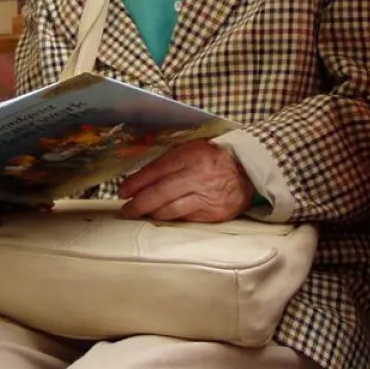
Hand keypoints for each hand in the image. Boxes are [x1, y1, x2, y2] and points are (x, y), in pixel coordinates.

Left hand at [118, 140, 253, 221]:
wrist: (246, 172)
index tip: (122, 191)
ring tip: (139, 214)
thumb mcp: (191, 150)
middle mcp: (196, 176)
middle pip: (159, 193)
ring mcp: (205, 196)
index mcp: (189, 156)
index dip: (136, 183)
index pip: (155, 171)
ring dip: (151, 213)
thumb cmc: (213, 159)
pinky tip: (160, 217)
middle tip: (126, 209)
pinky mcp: (212, 213)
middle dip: (138, 203)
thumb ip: (169, 161)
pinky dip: (170, 218)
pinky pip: (185, 218)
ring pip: (170, 209)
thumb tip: (141, 177)